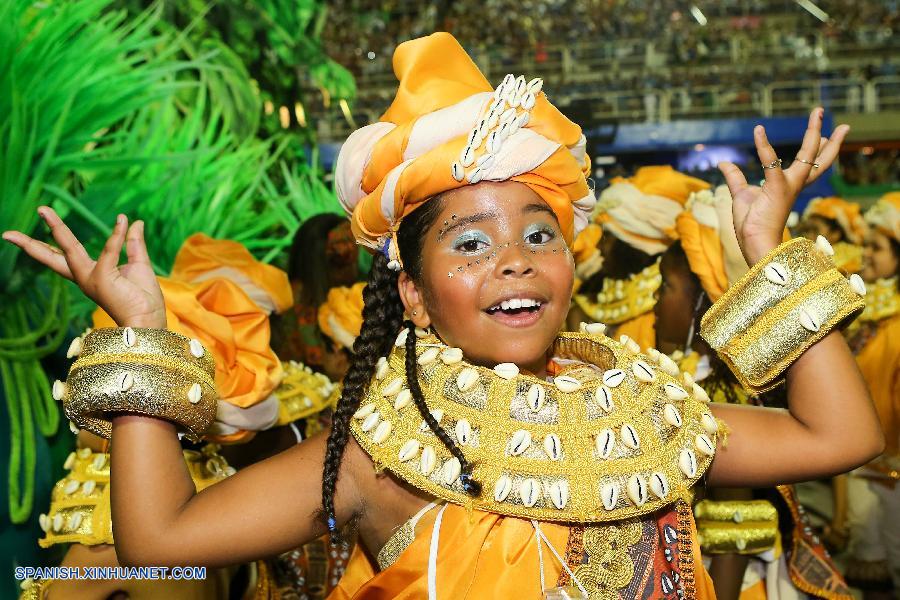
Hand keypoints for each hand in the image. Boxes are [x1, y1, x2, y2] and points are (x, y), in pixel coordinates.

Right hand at [2, 207, 165, 327]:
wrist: (149, 319)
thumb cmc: (144, 297)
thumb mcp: (138, 263)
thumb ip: (133, 243)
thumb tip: (135, 221)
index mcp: (89, 274)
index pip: (63, 256)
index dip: (47, 245)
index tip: (31, 231)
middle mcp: (85, 277)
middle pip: (53, 257)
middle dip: (30, 245)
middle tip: (8, 233)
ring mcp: (91, 278)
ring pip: (69, 249)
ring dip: (57, 229)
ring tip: (43, 210)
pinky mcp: (104, 278)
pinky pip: (110, 250)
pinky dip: (117, 235)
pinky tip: (122, 220)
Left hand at [719, 108, 849, 264]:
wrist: (754, 242)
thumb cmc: (751, 223)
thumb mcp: (741, 194)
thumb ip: (735, 177)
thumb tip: (724, 163)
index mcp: (790, 185)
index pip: (810, 164)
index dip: (818, 148)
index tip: (826, 134)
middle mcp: (794, 184)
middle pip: (819, 158)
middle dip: (832, 141)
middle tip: (844, 124)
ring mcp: (787, 186)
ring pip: (808, 155)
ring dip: (813, 134)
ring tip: (818, 114)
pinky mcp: (775, 189)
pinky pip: (771, 163)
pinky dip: (763, 147)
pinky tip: (758, 130)